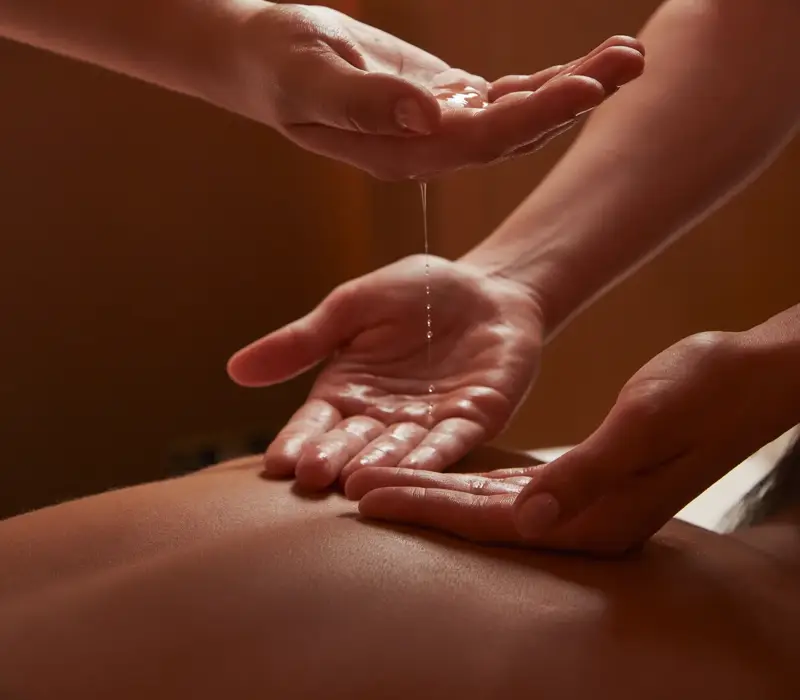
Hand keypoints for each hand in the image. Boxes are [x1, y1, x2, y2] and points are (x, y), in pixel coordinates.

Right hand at [227, 256, 542, 489]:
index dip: (298, 441)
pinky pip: (450, 443)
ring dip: (378, 467)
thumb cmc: (416, 293)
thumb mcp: (351, 307)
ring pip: (398, 451)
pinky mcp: (473, 421)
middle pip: (351, 444)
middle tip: (311, 477)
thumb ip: (303, 340)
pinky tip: (415, 471)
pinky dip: (432, 458)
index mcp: (347, 392)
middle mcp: (382, 418)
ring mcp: (427, 424)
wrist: (486, 286)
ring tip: (354, 484)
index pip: (315, 424)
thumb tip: (234, 370)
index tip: (277, 462)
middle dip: (332, 460)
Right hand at [232, 4, 644, 178]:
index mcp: (403, 153)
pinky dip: (544, 81)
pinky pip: (503, 97)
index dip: (533, 118)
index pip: (480, 142)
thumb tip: (430, 115)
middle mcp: (429, 148)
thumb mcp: (310, 78)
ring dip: (571, 88)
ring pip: (517, 116)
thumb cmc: (278, 64)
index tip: (584, 86)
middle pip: (514, 134)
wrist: (264, 58)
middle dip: (572, 99)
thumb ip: (364, 103)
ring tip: (626, 54)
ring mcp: (439, 127)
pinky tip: (584, 64)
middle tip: (631, 62)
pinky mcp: (443, 101)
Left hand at [347, 327, 799, 554]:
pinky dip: (468, 479)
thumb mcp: (644, 424)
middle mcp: (581, 521)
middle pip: (477, 517)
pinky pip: (510, 486)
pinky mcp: (581, 482)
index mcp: (594, 517)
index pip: (490, 521)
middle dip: (415, 501)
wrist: (742, 381)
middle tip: (352, 490)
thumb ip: (587, 474)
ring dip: (434, 490)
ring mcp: (581, 505)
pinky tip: (438, 472)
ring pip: (488, 502)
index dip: (425, 508)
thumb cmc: (701, 394)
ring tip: (379, 480)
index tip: (367, 496)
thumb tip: (528, 519)